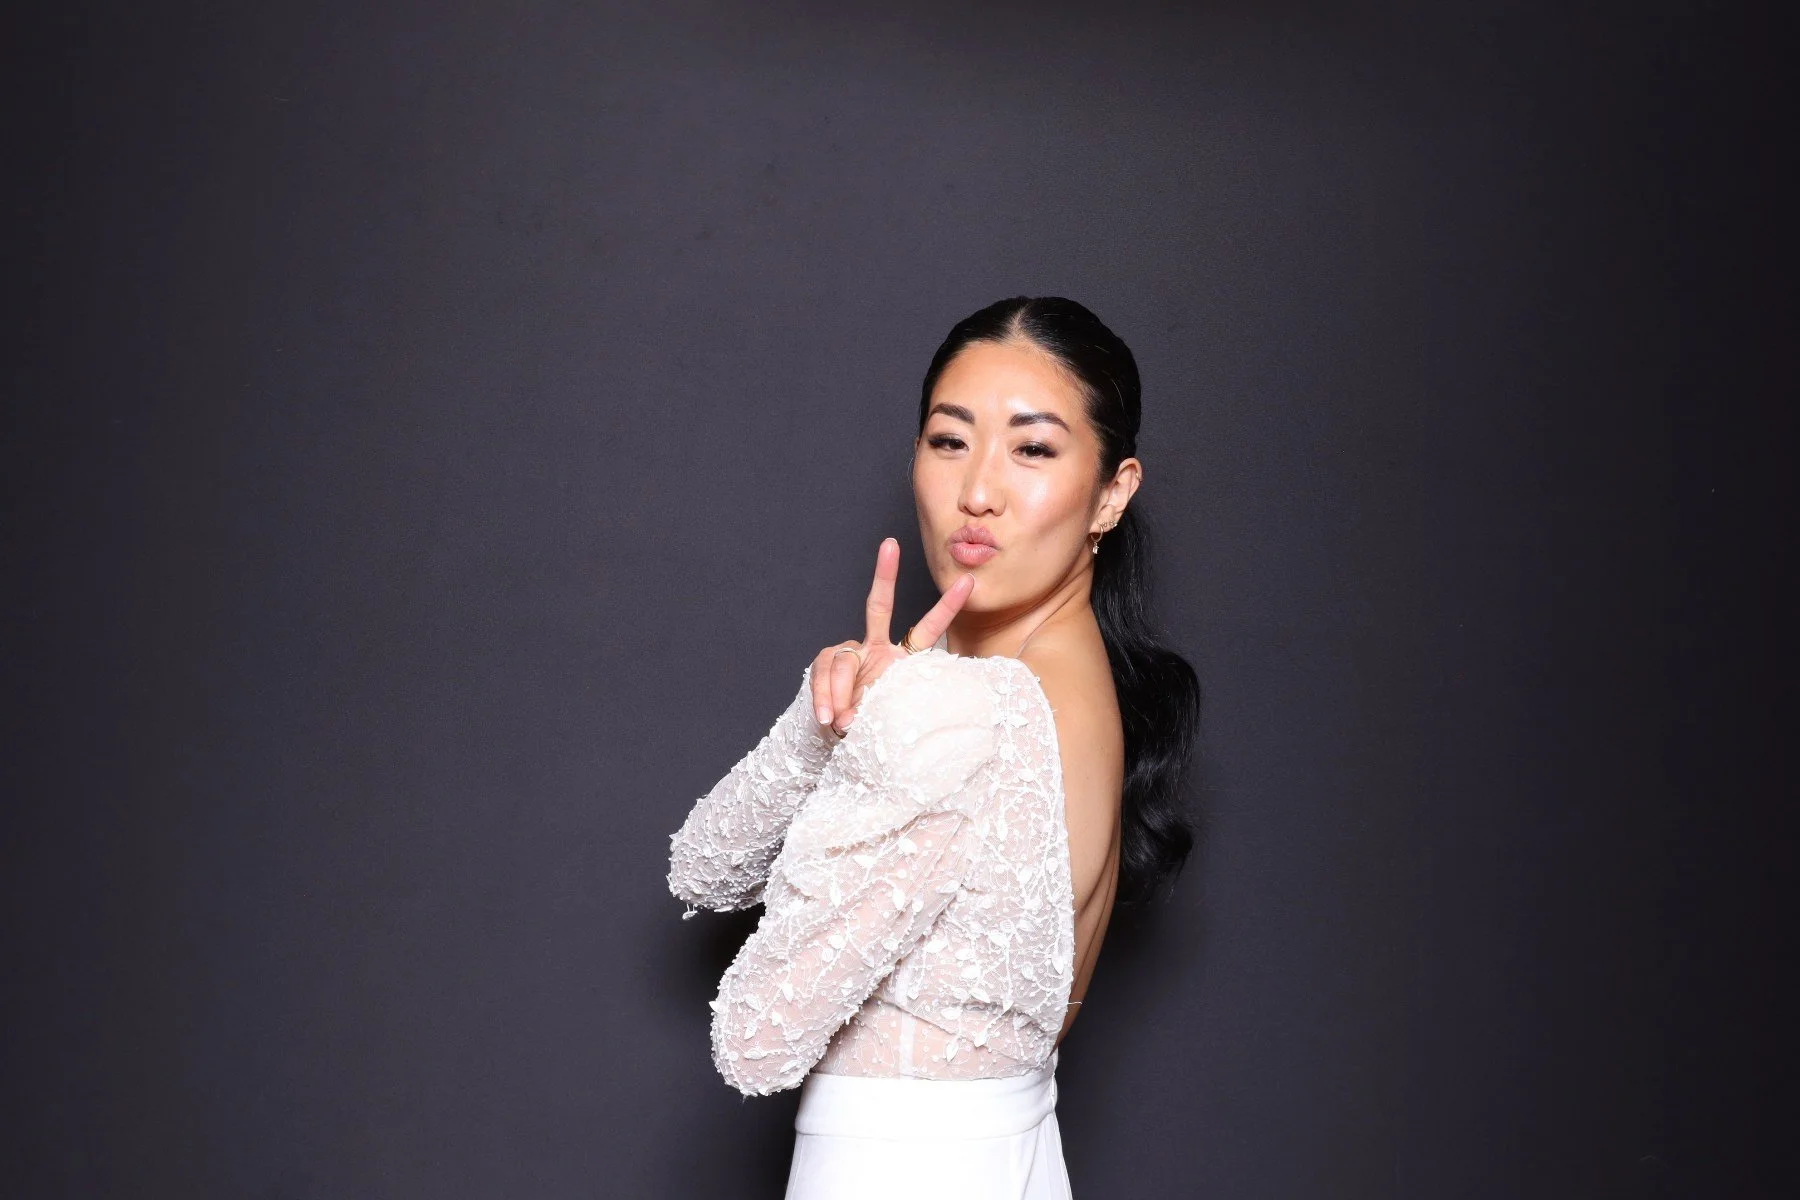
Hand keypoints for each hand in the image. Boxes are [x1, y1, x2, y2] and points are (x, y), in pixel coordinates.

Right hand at [811, 537, 975, 735]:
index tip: (968, 582)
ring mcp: (852, 653)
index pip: (928, 630)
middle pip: (879, 606)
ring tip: (841, 721)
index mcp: (903, 660)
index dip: (947, 608)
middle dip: (885, 575)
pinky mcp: (827, 661)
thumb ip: (868, 714)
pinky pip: (824, 672)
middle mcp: (878, 648)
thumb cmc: (872, 725)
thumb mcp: (883, 721)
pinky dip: (824, 696)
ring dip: (840, 692)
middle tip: (891, 544)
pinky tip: (827, 716)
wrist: (840, 734)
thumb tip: (845, 718)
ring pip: (843, 660)